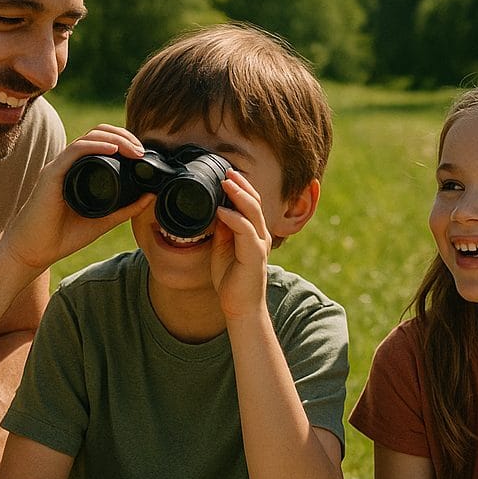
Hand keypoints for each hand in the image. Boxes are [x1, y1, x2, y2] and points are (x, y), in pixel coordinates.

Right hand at [2, 125, 152, 273]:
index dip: (125, 141)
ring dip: (115, 138)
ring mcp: (59, 166)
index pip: (103, 142)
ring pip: (89, 137)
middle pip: (98, 134)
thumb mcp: (103, 221)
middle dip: (124, 135)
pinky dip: (96, 146)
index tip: (143, 154)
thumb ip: (125, 209)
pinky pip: (75, 151)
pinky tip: (113, 149)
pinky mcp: (51, 174)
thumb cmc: (62, 236)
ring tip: (134, 150)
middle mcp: (69, 164)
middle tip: (142, 151)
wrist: (33, 251)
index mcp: (80, 170)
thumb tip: (151, 196)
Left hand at [210, 171, 271, 319]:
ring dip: (239, 196)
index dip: (241, 187)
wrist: (240, 306)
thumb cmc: (232, 279)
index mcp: (254, 232)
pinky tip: (221, 211)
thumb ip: (223, 229)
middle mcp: (260, 235)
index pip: (251, 203)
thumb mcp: (223, 247)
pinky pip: (246, 231)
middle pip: (255, 203)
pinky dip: (233, 218)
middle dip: (241, 185)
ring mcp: (260, 245)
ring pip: (253, 213)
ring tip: (226, 183)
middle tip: (227, 172)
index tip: (227, 174)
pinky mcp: (255, 256)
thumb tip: (216, 209)